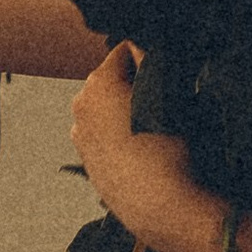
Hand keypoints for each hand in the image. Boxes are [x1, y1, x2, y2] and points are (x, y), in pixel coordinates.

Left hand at [70, 44, 189, 239]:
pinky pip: (104, 133)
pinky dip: (119, 132)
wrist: (162, 207)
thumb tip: (141, 44)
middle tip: (161, 98)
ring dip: (125, 108)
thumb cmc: (170, 151)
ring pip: (105, 107)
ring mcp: (81, 135)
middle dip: (132, 82)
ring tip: (153, 126)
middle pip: (110, 79)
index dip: (147, 55)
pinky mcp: (87, 160)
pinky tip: (141, 146)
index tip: (163, 70)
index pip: (123, 51)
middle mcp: (82, 106)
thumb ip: (151, 62)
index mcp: (98, 84)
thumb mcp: (170, 97)